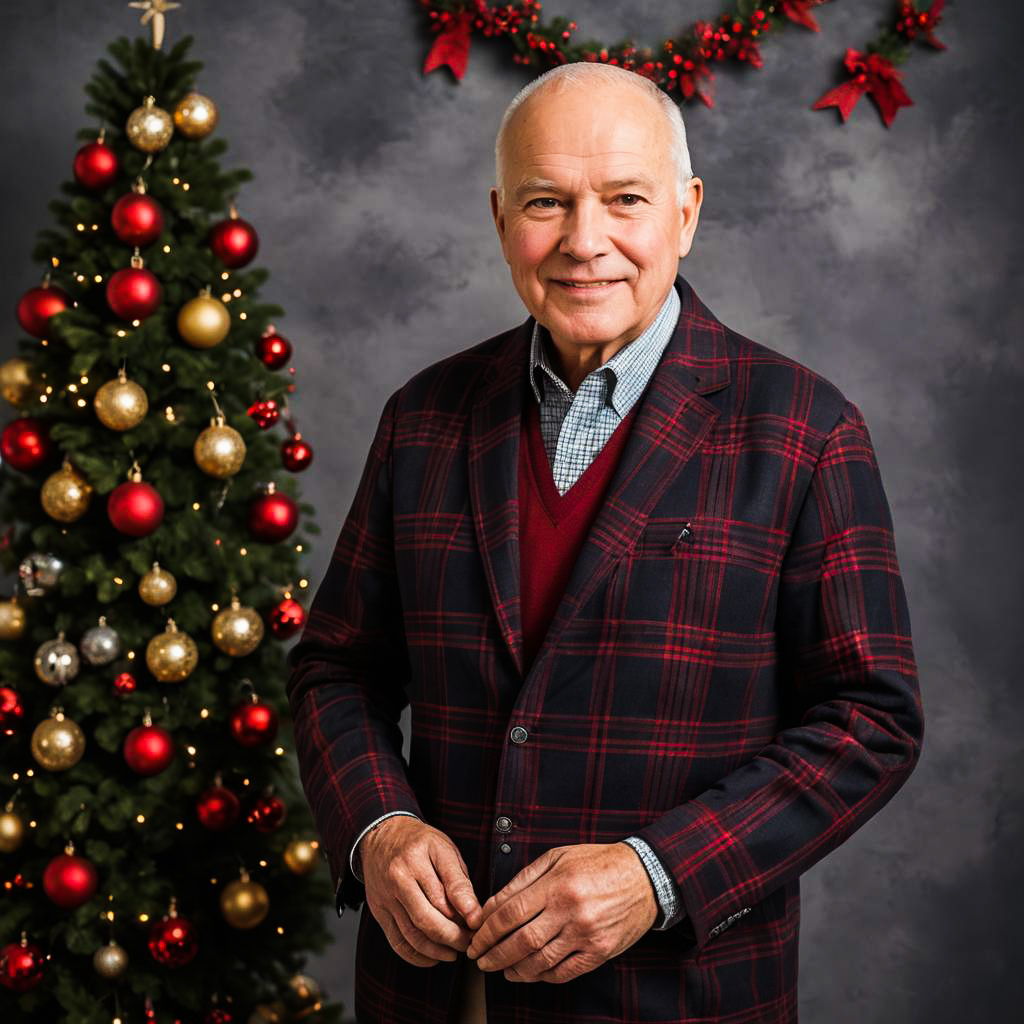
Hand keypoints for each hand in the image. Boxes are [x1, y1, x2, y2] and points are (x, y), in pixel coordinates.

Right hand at [361, 816, 482, 967]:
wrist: (381, 836)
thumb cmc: (418, 843)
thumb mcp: (444, 848)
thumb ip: (459, 880)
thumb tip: (473, 914)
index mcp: (422, 853)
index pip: (449, 887)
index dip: (468, 910)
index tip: (479, 923)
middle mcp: (400, 875)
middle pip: (429, 917)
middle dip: (454, 936)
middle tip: (469, 942)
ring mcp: (387, 895)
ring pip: (413, 934)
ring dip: (437, 949)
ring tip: (454, 952)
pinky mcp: (378, 910)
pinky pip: (397, 941)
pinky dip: (416, 955)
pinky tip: (433, 957)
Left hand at [464, 842, 657, 982]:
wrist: (644, 876)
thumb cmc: (597, 862)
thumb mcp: (557, 857)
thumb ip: (522, 880)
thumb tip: (492, 904)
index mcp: (556, 884)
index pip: (510, 913)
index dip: (487, 930)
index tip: (476, 939)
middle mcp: (570, 911)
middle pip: (521, 941)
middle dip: (494, 954)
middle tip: (480, 960)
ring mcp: (586, 934)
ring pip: (541, 962)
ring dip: (515, 969)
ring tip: (501, 969)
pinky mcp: (600, 952)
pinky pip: (564, 972)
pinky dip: (543, 976)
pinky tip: (530, 972)